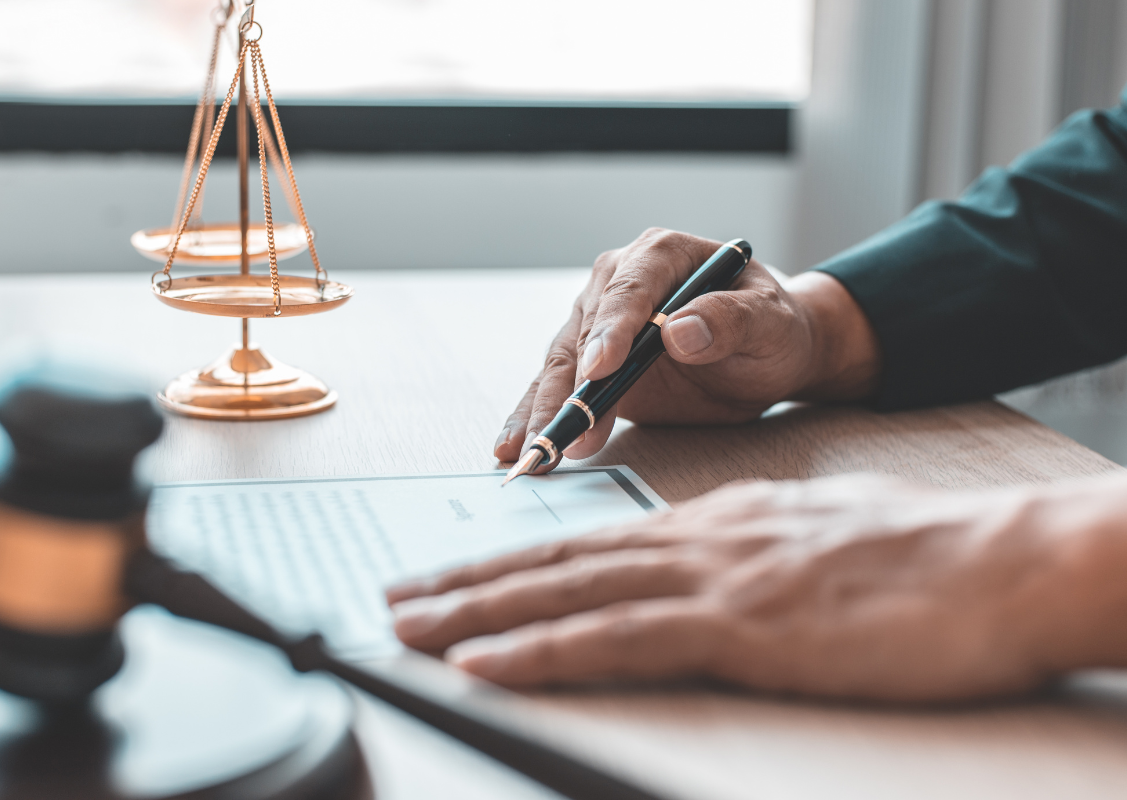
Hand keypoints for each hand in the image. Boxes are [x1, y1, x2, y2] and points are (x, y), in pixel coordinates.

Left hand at [387, 474, 1126, 701]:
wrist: (1000, 564)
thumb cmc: (925, 563)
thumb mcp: (817, 544)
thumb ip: (753, 556)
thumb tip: (713, 575)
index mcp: (716, 523)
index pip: (592, 545)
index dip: (516, 561)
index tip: (459, 577)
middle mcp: (697, 539)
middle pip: (558, 561)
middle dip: (469, 582)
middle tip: (398, 596)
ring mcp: (713, 579)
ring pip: (566, 593)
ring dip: (478, 613)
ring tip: (410, 626)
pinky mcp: (738, 626)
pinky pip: (614, 639)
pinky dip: (538, 651)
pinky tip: (485, 661)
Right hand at [493, 228, 880, 467]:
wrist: (767, 354)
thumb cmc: (773, 330)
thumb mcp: (771, 323)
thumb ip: (732, 321)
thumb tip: (679, 331)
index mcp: (663, 255)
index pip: (630, 289)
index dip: (613, 329)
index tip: (601, 369)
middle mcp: (620, 282)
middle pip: (584, 331)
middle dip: (570, 386)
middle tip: (561, 430)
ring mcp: (599, 322)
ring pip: (562, 364)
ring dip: (545, 409)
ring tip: (531, 451)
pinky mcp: (590, 362)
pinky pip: (559, 388)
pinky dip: (537, 417)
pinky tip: (515, 446)